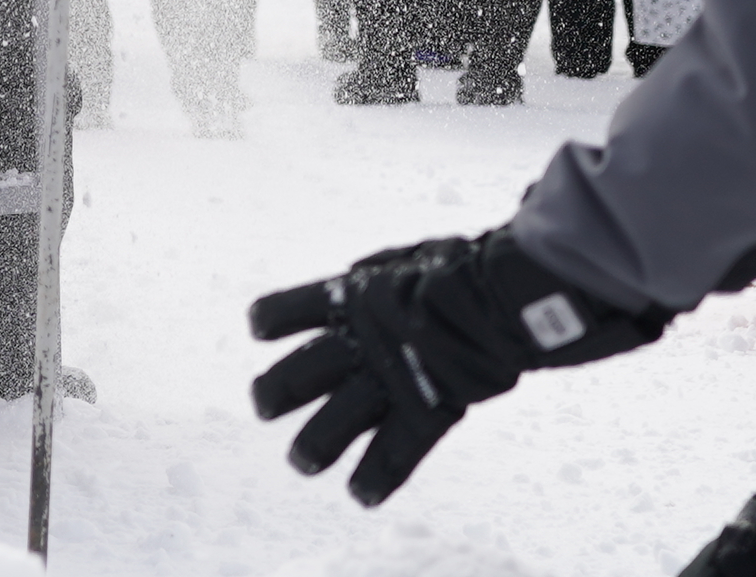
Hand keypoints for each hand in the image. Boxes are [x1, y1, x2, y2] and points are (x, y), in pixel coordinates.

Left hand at [249, 230, 664, 504]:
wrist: (496, 297)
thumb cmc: (460, 268)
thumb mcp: (406, 259)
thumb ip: (381, 275)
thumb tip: (370, 275)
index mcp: (349, 298)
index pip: (289, 310)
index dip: (271, 319)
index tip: (259, 328)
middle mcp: (357, 344)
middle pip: (299, 374)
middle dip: (275, 393)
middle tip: (263, 405)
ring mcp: (387, 382)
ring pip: (335, 423)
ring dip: (314, 446)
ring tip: (301, 462)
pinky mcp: (422, 415)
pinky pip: (393, 455)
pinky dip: (376, 478)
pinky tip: (360, 495)